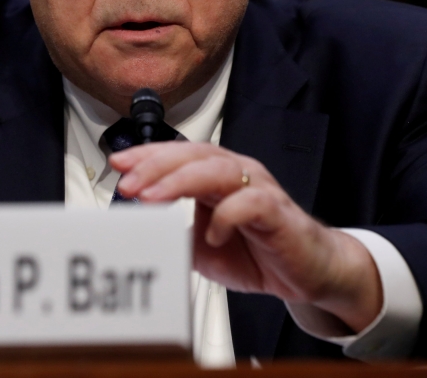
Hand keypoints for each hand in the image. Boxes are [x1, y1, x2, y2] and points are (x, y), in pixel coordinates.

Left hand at [110, 141, 382, 333]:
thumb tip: (136, 236)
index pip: (178, 154)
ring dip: (180, 181)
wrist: (309, 272)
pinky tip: (211, 234)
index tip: (117, 163)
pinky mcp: (278, 212)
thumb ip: (174, 235)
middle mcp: (238, 173)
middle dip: (156, 165)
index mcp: (217, 175)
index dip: (146, 155)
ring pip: (218, 170)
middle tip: (128, 182)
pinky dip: (227, 216)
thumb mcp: (202, 248)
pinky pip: (251, 203)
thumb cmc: (258, 252)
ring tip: (152, 198)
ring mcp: (259, 189)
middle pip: (194, 155)